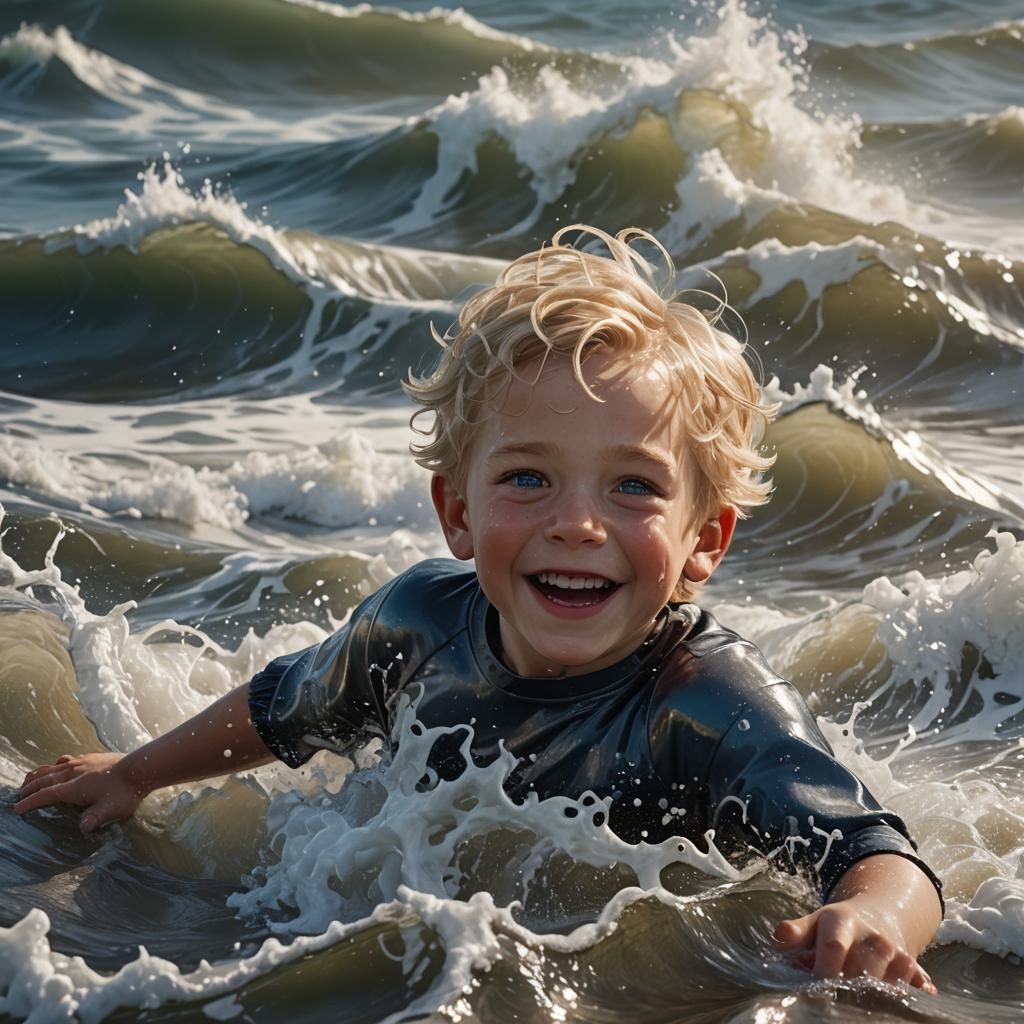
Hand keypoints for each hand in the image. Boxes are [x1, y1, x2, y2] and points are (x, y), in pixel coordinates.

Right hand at [14, 753, 142, 832]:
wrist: (142, 766)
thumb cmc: (126, 791)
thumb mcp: (110, 810)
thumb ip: (95, 819)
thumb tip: (83, 828)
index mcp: (74, 787)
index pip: (46, 795)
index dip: (30, 802)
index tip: (16, 809)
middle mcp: (73, 772)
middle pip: (44, 778)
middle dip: (29, 788)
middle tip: (18, 795)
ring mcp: (81, 762)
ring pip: (52, 767)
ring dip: (38, 774)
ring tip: (29, 780)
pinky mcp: (90, 757)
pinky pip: (65, 759)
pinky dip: (54, 764)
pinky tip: (57, 766)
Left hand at [773, 901, 935, 991]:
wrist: (878, 915)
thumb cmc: (835, 926)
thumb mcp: (814, 922)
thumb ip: (796, 931)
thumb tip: (781, 937)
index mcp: (842, 921)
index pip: (834, 946)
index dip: (824, 970)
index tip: (815, 989)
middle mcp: (873, 937)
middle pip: (863, 970)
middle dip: (848, 989)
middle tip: (835, 1003)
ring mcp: (897, 953)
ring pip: (889, 983)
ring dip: (875, 997)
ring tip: (860, 1008)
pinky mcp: (914, 969)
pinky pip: (915, 986)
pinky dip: (911, 995)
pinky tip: (903, 1006)